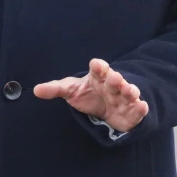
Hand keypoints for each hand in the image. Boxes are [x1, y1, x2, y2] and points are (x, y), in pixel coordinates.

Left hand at [33, 58, 148, 133]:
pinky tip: (142, 106)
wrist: (108, 108)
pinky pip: (138, 109)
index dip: (98, 67)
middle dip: (115, 79)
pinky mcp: (132, 112)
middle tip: (114, 78)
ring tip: (130, 91)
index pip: (98, 69)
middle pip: (115, 80)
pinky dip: (141, 107)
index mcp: (98, 77)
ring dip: (130, 91)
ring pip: (129, 92)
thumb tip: (35, 90)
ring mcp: (124, 97)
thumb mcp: (72, 91)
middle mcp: (113, 85)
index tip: (95, 64)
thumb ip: (55, 89)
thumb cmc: (89, 94)